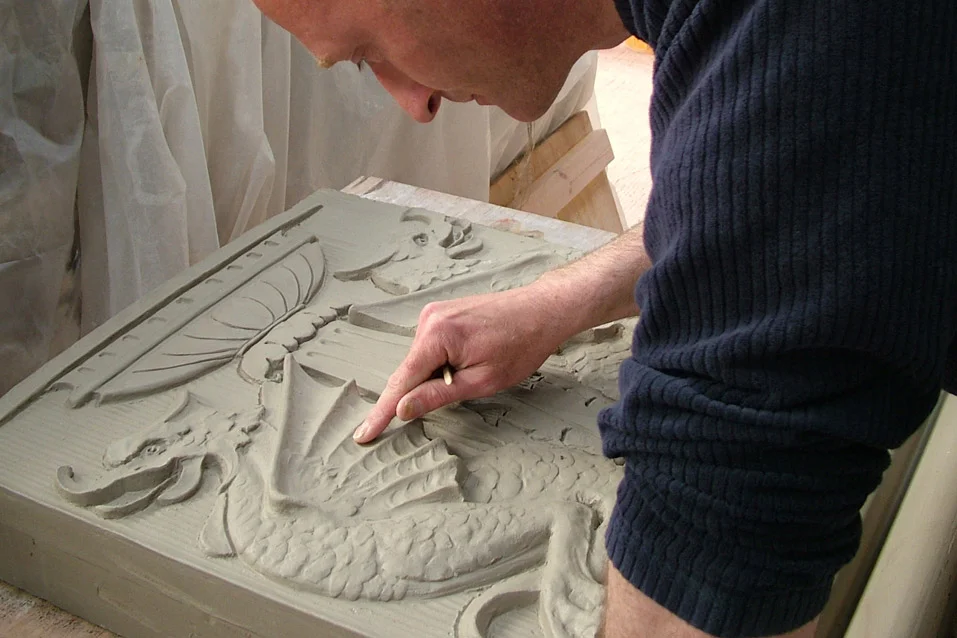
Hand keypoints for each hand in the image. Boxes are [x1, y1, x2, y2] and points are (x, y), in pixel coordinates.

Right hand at [353, 283, 567, 442]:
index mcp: (437, 335)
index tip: (363, 434)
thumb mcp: (482, 381)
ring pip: (421, 361)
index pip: (401, 382)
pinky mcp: (441, 314)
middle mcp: (429, 319)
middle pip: (411, 371)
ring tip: (480, 364)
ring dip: (439, 374)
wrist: (541, 310)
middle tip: (471, 381)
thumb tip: (402, 409)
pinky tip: (472, 357)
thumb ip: (437, 395)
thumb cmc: (520, 344)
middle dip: (427, 388)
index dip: (382, 413)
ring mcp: (434, 313)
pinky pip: (430, 348)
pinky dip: (442, 361)